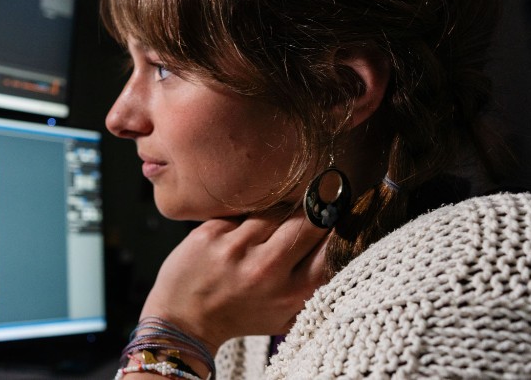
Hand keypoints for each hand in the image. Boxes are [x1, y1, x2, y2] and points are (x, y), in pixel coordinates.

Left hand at [140, 207, 332, 353]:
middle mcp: (267, 269)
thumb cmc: (242, 314)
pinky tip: (237, 237)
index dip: (338, 227)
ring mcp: (236, 249)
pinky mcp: (210, 233)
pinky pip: (242, 212)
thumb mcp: (287, 313)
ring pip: (275, 211)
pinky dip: (244, 220)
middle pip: (309, 219)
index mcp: (294, 293)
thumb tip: (345, 240)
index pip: (334, 246)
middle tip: (308, 214)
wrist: (185, 319)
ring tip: (264, 234)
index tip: (338, 218)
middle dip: (313, 213)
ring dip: (276, 217)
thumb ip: (316, 286)